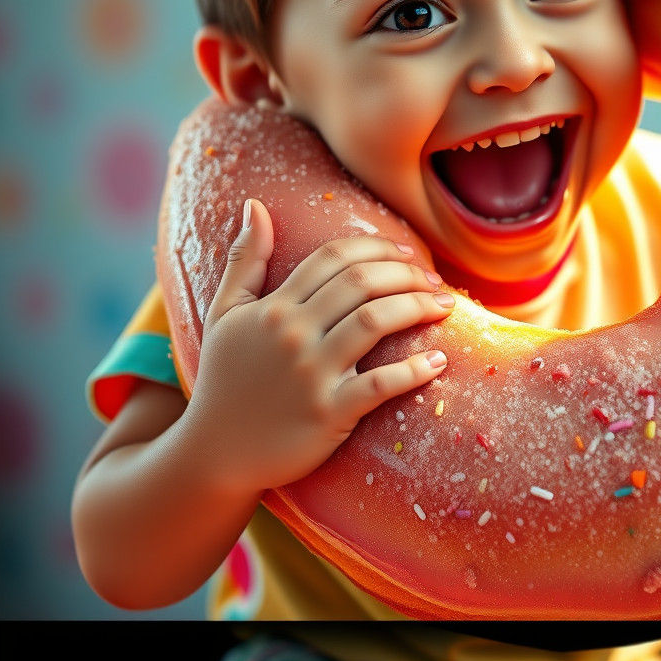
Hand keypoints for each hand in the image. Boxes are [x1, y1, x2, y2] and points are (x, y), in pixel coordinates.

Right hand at [183, 198, 452, 494]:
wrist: (214, 455)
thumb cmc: (224, 380)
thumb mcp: (224, 315)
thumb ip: (243, 259)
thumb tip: (255, 205)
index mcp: (274, 307)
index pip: (334, 257)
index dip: (376, 248)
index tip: (406, 253)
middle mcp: (293, 334)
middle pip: (362, 282)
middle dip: (406, 272)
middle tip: (433, 279)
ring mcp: (312, 374)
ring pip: (375, 321)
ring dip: (418, 306)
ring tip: (446, 306)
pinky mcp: (329, 414)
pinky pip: (380, 385)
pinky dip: (414, 371)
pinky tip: (438, 361)